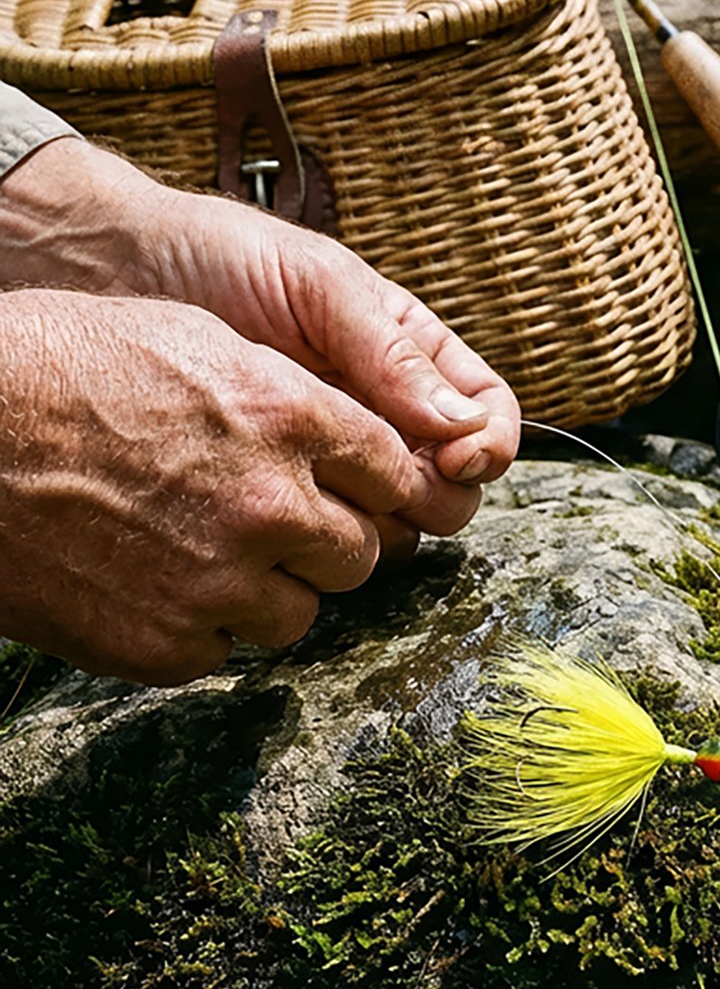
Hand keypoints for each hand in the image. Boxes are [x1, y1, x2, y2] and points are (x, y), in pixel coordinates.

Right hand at [0, 290, 429, 683]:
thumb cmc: (57, 365)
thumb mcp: (190, 337)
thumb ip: (287, 394)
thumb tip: (346, 438)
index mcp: (288, 419)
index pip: (394, 473)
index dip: (373, 483)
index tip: (352, 487)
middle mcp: (269, 506)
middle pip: (361, 554)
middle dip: (325, 540)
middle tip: (272, 522)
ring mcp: (218, 584)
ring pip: (301, 612)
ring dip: (268, 589)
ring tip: (204, 550)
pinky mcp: (163, 645)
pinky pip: (222, 650)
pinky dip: (197, 625)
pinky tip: (149, 580)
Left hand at [1, 138, 519, 536]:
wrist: (113, 272)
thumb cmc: (220, 257)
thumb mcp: (320, 286)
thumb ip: (393, 353)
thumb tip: (463, 425)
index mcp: (413, 356)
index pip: (488, 415)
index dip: (490, 446)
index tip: (457, 459)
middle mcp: (385, 414)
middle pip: (454, 484)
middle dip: (439, 494)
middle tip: (389, 486)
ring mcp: (334, 455)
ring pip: (398, 518)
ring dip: (382, 519)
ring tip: (326, 490)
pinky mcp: (281, 487)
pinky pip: (327, 528)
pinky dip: (325, 531)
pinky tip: (287, 505)